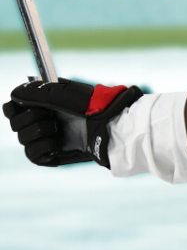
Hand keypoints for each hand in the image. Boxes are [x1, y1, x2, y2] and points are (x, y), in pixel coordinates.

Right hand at [3, 79, 142, 167]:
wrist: (110, 126)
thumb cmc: (92, 107)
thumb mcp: (63, 95)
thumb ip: (35, 93)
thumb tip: (14, 95)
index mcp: (43, 105)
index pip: (12, 107)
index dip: (14, 107)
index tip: (22, 104)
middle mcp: (42, 121)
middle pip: (14, 123)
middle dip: (29, 118)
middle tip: (50, 117)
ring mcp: (47, 139)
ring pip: (22, 138)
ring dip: (37, 131)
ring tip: (56, 129)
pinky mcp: (53, 155)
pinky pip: (32, 154)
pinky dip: (42, 146)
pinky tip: (57, 143)